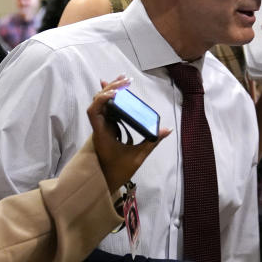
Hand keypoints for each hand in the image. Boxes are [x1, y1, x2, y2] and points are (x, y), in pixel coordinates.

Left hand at [87, 75, 170, 191]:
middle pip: (98, 102)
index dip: (102, 100)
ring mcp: (102, 127)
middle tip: (126, 80)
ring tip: (124, 79)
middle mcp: (99, 128)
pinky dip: (113, 99)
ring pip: (101, 104)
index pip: (94, 112)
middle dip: (111, 88)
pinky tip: (119, 90)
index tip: (116, 94)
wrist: (105, 181)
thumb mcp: (137, 158)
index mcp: (102, 134)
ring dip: (111, 91)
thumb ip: (152, 143)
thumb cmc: (118, 171)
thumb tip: (167, 130)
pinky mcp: (106, 128)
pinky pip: (107, 110)